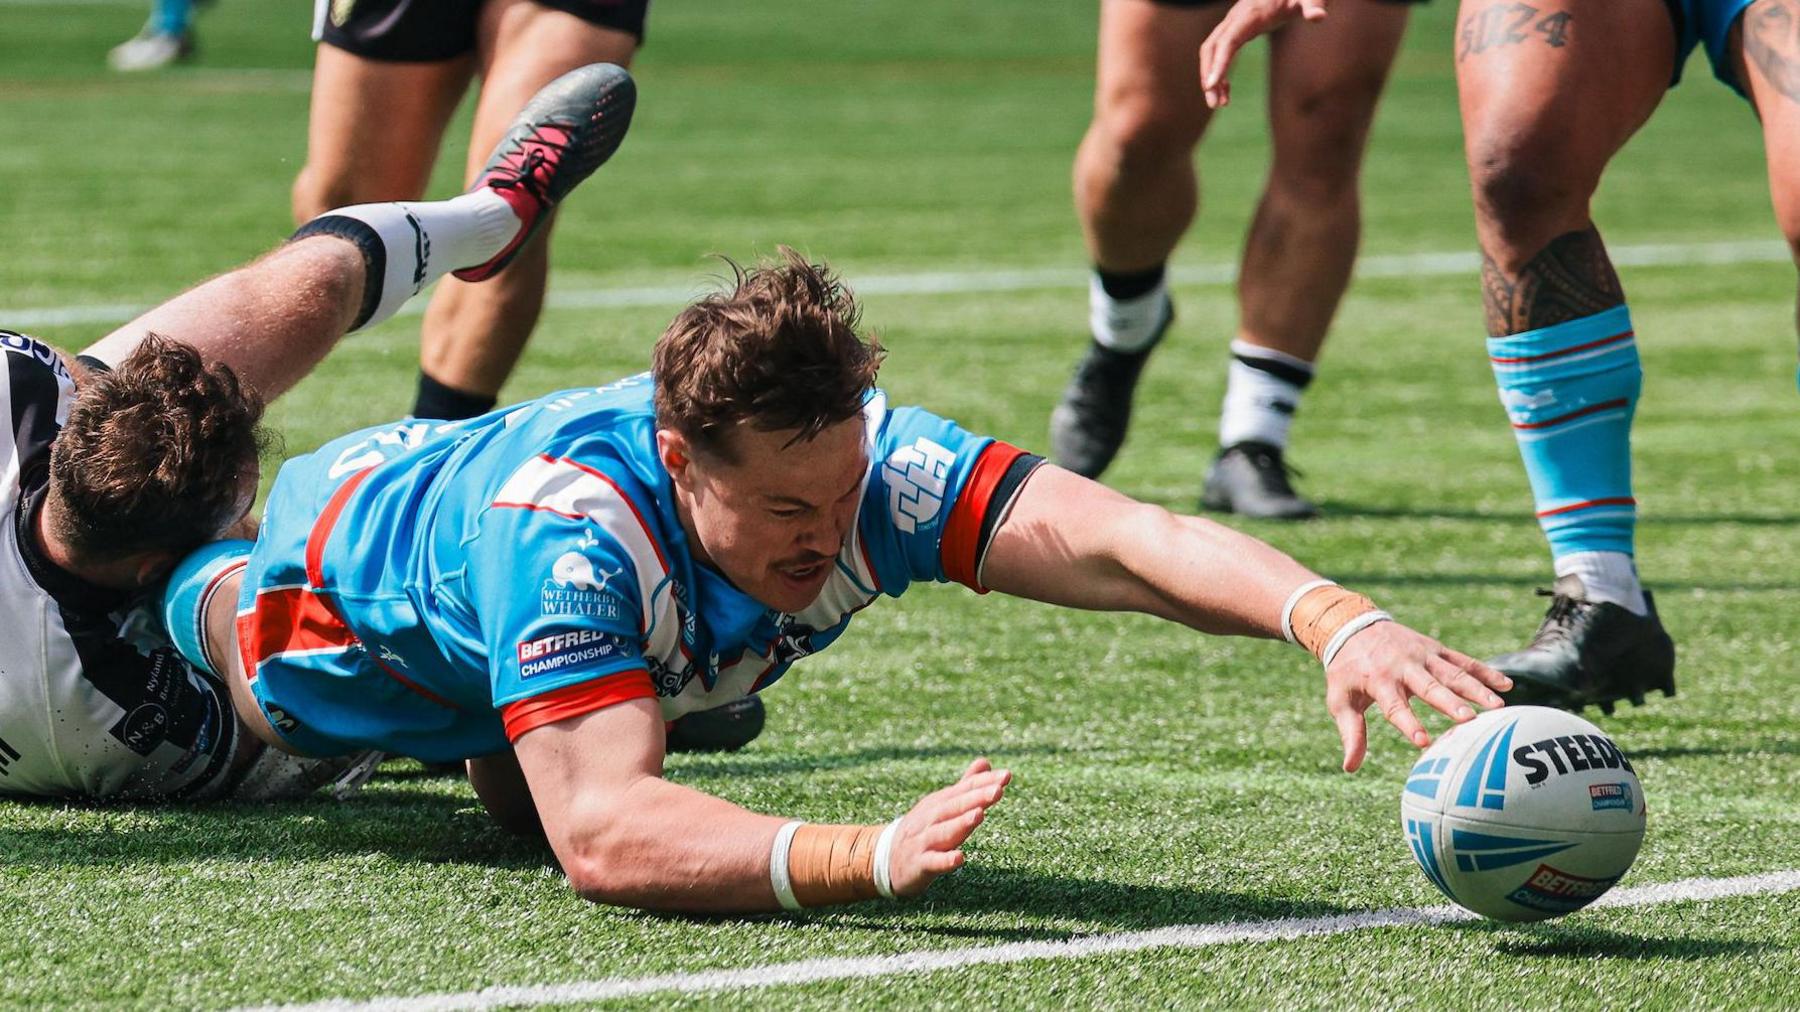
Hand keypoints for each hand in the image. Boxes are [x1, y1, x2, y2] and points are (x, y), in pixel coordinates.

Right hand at [887, 757, 1010, 896]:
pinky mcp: (919, 864)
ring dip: (961, 823)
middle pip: (954, 806)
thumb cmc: (922, 830)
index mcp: (939, 803)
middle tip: (998, 790)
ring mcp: (923, 841)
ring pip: (943, 831)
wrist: (884, 859)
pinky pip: (933, 862)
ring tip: (979, 815)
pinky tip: (960, 858)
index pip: (964, 789)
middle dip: (976, 798)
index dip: (984, 782)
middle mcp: (931, 819)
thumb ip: (965, 786)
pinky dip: (945, 860)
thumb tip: (986, 762)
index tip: (1007, 775)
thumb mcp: (941, 804)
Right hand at [1199, 0, 1331, 107]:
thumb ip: (1314, 5)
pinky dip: (1219, 71)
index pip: (1229, 40)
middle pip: (1213, 47)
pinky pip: (1220, 52)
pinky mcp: (1237, 29)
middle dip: (1209, 75)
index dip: (1219, 62)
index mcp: (1252, 13)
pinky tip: (1227, 90)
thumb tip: (1318, 17)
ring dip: (1211, 76)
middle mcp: (1237, 17)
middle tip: (1214, 104)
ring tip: (1218, 103)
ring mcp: (1235, 23)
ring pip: (1212, 50)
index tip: (1211, 85)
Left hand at [1323, 621, 1512, 772]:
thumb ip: (1351, 732)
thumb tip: (1350, 768)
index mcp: (1379, 681)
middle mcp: (1404, 667)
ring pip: (1453, 673)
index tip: (1424, 743)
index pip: (1395, 707)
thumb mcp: (1341, 699)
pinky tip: (1506, 686)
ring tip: (1497, 707)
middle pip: (1430, 687)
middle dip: (1449, 703)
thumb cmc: (1348, 671)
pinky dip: (1485, 672)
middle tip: (1469, 720)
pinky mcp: (1436, 649)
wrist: (1353, 626)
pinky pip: (1464, 660)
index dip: (1409, 724)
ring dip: (1475, 689)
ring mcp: (1423, 656)